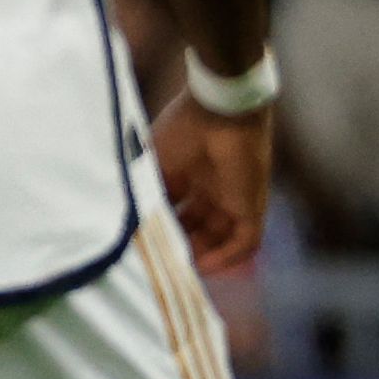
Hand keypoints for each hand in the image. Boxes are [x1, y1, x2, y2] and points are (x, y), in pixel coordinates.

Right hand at [153, 92, 272, 274]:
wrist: (219, 108)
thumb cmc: (182, 127)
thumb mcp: (153, 164)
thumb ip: (144, 192)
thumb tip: (125, 224)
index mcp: (190, 172)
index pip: (177, 210)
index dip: (164, 229)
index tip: (146, 245)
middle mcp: (213, 186)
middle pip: (199, 226)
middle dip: (180, 245)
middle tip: (161, 262)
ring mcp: (235, 196)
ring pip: (221, 236)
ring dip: (202, 255)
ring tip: (179, 270)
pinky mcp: (252, 203)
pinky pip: (245, 240)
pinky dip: (226, 257)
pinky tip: (203, 267)